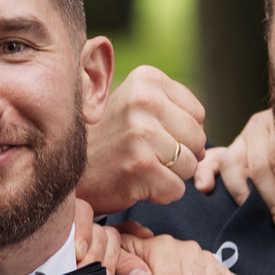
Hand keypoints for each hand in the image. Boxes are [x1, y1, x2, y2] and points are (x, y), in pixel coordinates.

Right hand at [75, 66, 207, 214]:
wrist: (67, 169)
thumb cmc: (109, 141)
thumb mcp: (135, 106)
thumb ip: (172, 108)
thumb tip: (206, 144)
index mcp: (146, 80)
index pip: (198, 114)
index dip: (181, 133)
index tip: (150, 137)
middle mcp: (143, 100)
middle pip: (198, 139)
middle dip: (180, 156)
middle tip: (146, 157)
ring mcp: (140, 134)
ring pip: (190, 166)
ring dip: (170, 176)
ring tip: (140, 169)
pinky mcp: (139, 167)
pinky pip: (177, 190)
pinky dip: (161, 195)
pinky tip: (137, 184)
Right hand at [192, 108, 274, 241]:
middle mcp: (262, 127)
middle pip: (260, 164)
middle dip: (273, 201)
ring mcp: (242, 139)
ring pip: (233, 163)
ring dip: (242, 194)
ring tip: (251, 216)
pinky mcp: (225, 151)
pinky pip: (210, 162)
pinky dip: (205, 174)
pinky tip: (206, 189)